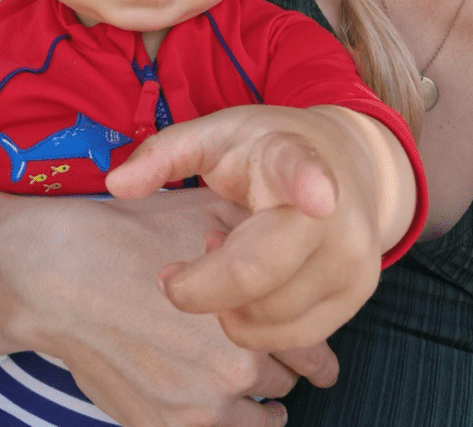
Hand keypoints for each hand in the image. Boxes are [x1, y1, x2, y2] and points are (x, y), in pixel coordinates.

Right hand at [0, 183, 337, 426]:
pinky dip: (225, 423)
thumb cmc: (134, 236)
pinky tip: (225, 409)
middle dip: (284, 367)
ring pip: (257, 419)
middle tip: (285, 362)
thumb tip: (293, 239)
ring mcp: (194, 407)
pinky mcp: (159, 426)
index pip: (312, 349)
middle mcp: (231, 370)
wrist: (60, 274)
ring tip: (263, 398)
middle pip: (286, 383)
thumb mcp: (208, 213)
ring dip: (261, 405)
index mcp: (252, 317)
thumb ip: (257, 236)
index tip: (321, 357)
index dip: (317, 349)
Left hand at [106, 104, 412, 351]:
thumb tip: (115, 185)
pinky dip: (256, 321)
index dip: (310, 186)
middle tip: (189, 256)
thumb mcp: (217, 135)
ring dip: (229, 302)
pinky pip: (290, 337)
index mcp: (295, 160)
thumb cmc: (268, 149)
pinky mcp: (357, 295)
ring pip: (268, 319)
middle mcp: (336, 215)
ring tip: (229, 254)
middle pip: (255, 277)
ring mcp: (353, 260)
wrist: (348, 162)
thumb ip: (164, 154)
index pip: (304, 173)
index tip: (318, 195)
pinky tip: (255, 280)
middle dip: (200, 285)